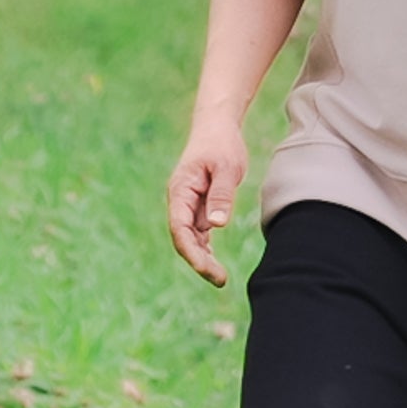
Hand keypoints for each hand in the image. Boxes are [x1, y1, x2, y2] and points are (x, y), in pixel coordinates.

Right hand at [165, 108, 249, 283]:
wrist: (217, 127)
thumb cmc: (221, 144)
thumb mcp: (226, 167)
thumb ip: (222, 194)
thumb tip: (217, 225)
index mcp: (180, 191)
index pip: (180, 228)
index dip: (191, 251)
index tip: (207, 268)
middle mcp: (180, 201)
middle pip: (183, 238)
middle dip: (198, 261)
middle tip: (220, 280)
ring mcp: (188, 205)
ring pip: (190, 238)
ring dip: (202, 258)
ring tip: (220, 278)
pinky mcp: (199, 206)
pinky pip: (199, 232)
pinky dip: (205, 248)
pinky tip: (215, 264)